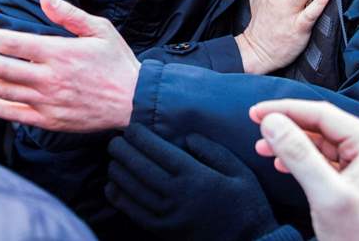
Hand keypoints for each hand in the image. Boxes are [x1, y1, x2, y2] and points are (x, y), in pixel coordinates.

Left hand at [0, 0, 139, 131]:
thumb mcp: (99, 28)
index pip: (9, 43)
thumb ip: (67, 13)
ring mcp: (46, 101)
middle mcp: (48, 77)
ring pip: (0, 90)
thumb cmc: (117, 63)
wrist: (136, 102)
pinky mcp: (48, 120)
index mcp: (58, 52)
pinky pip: (13, 114)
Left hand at [106, 125, 276, 239]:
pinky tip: (112, 186)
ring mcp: (167, 215)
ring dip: (118, 171)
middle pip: (140, 168)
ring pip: (133, 189)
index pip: (158, 151)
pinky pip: (134, 212)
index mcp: (195, 176)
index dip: (140, 137)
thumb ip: (213, 151)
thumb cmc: (246, 205)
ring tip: (112, 159)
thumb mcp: (240, 172)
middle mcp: (177, 195)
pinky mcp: (163, 231)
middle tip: (114, 141)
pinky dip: (119, 198)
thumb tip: (187, 137)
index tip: (131, 128)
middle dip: (123, 151)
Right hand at [250, 100, 358, 240]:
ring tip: (264, 147)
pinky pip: (328, 159)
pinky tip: (283, 163)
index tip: (256, 112)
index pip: (322, 114)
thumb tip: (272, 122)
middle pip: (322, 125)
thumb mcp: (326, 196)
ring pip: (323, 142)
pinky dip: (304, 159)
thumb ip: (298, 154)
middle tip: (256, 126)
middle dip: (287, 126)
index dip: (285, 110)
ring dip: (292, 142)